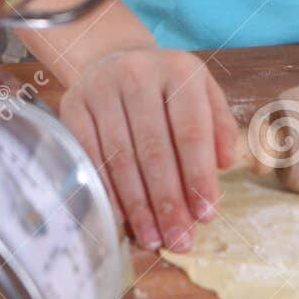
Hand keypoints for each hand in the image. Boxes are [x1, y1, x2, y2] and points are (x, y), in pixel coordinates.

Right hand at [58, 44, 238, 251]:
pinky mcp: (73, 105)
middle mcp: (137, 73)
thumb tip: (225, 163)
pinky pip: (90, 156)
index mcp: (178, 70)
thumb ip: (219, 126)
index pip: (191, 130)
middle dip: (169, 201)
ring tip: (154, 238)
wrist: (114, 58)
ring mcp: (100, 87)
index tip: (207, 214)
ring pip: (121, 157)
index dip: (199, 176)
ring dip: (138, 205)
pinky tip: (121, 218)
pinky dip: (107, 191)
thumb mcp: (203, 93)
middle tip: (180, 239)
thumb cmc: (167, 88)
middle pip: (154, 149)